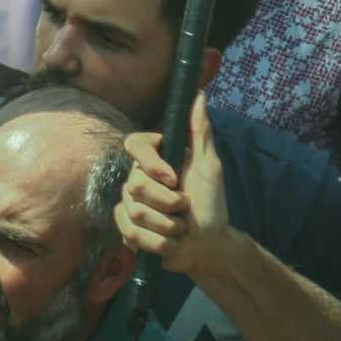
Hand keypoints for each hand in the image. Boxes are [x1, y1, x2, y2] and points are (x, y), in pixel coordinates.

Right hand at [114, 92, 227, 269]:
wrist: (209, 247)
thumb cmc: (211, 204)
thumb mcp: (210, 167)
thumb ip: (201, 131)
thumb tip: (199, 93)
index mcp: (157, 158)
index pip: (134, 144)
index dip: (150, 163)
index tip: (173, 178)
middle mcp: (139, 177)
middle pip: (134, 184)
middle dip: (167, 203)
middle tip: (184, 207)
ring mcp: (131, 203)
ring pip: (133, 211)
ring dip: (165, 226)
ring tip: (179, 228)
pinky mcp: (128, 229)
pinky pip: (128, 232)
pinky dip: (155, 243)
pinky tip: (169, 243)